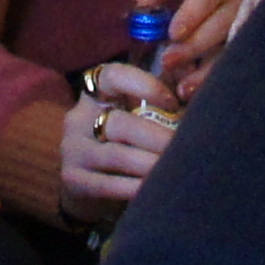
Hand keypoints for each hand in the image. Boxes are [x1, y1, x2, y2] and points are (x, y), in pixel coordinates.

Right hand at [58, 67, 177, 225]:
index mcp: (95, 93)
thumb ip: (161, 93)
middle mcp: (78, 118)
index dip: (145, 85)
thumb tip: (191, 75)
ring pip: (116, 155)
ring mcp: (73, 149)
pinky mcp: (73, 180)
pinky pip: (106, 185)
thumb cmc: (125, 141)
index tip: (173, 103)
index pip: (112, 76)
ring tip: (175, 169)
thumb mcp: (136, 113)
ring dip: (150, 163)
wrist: (89, 185)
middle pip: (119, 123)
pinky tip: (154, 190)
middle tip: (184, 147)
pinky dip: (134, 187)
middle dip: (156, 137)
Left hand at [128, 0, 264, 98]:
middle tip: (167, 62)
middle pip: (217, 28)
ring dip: (206, 71)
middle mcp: (236, 3)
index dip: (190, 16)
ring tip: (184, 89)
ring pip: (229, 49)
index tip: (173, 33)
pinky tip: (199, 91)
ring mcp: (246, 23)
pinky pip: (234, 61)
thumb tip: (131, 14)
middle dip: (193, 48)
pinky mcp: (249, 39)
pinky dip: (215, 77)